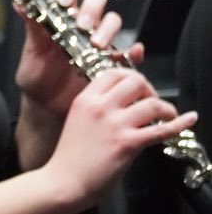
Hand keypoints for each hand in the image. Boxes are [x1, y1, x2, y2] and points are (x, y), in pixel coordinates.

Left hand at [15, 0, 137, 115]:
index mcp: (59, 16)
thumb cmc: (36, 76)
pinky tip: (132, 52)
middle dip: (91, 8)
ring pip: (112, 21)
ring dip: (107, 29)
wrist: (47, 105)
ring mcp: (97, 41)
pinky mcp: (110, 61)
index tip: (63, 1)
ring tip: (96, 44)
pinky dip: (133, 50)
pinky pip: (129, 52)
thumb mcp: (32, 51)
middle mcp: (80, 24)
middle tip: (82, 25)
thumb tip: (20, 3)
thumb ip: (31, 28)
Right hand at [41, 68, 195, 209]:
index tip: (138, 88)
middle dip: (150, 89)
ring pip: (151, 103)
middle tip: (152, 102)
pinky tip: (188, 119)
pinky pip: (161, 129)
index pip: (113, 73)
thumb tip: (124, 104)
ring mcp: (115, 124)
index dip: (131, 76)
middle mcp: (100, 107)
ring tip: (168, 115)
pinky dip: (179, 124)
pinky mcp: (128, 143)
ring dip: (166, 108)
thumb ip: (97, 107)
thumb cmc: (71, 155)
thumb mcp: (77, 119)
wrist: (65, 180)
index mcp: (85, 99)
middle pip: (135, 81)